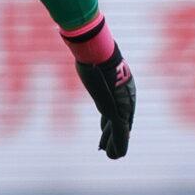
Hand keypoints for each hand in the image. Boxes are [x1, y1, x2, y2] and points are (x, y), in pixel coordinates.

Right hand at [61, 14, 134, 159]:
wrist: (96, 52)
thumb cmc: (90, 51)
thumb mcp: (87, 57)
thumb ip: (83, 57)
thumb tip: (69, 38)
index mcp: (120, 85)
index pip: (116, 107)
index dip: (110, 121)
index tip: (104, 131)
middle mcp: (125, 97)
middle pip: (119, 121)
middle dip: (111, 135)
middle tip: (106, 148)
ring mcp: (123, 105)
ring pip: (120, 131)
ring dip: (115, 145)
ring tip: (113, 156)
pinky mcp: (118, 113)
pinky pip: (120, 134)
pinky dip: (118, 146)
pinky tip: (116, 155)